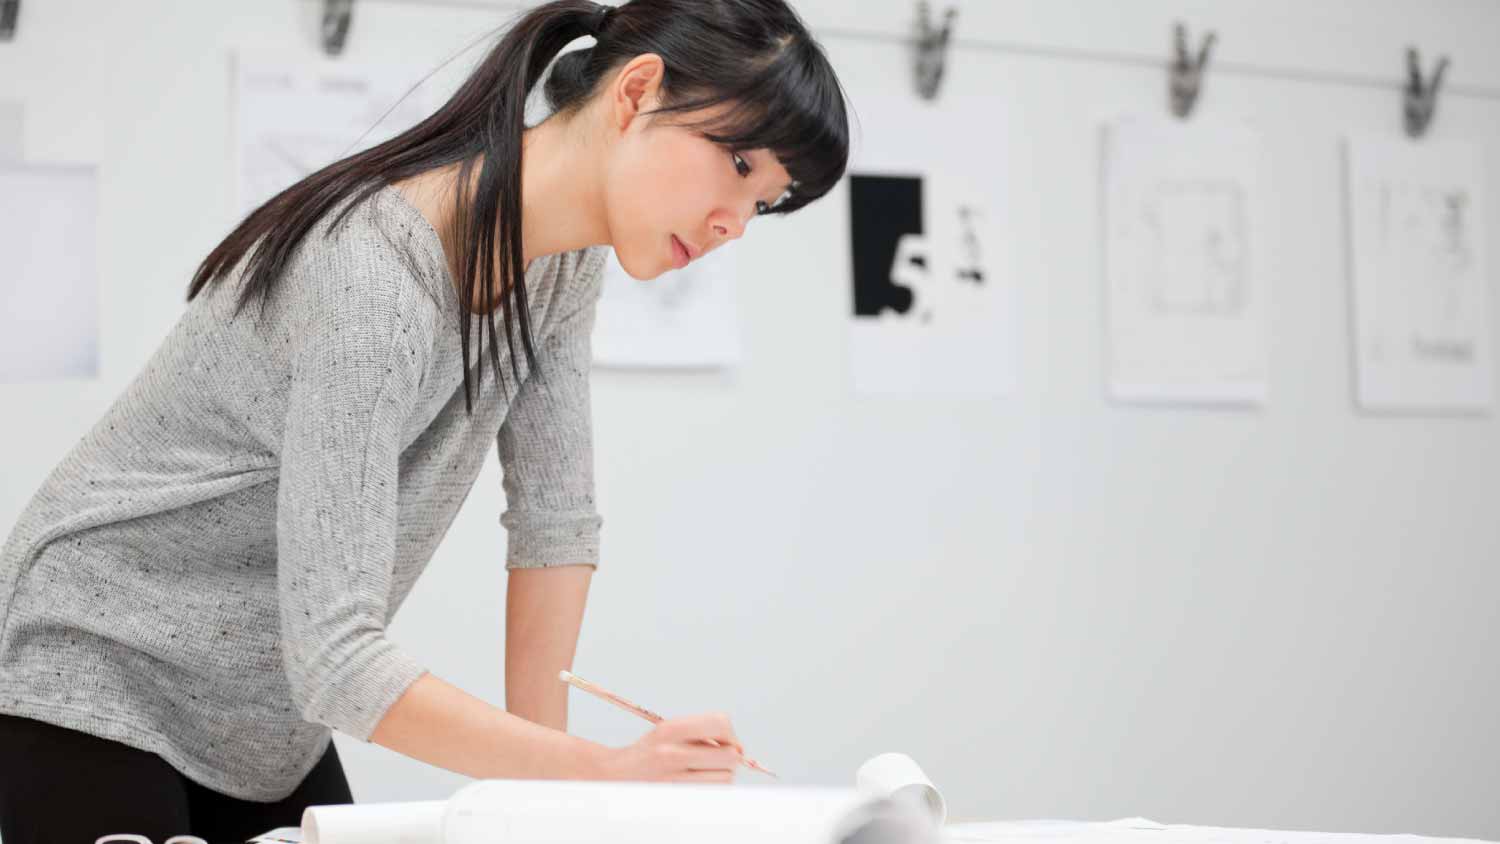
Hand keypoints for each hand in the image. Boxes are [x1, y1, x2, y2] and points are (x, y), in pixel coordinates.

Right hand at [596, 712, 743, 782]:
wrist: (614, 774)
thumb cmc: (647, 752)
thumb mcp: (668, 730)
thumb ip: (700, 732)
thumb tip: (737, 747)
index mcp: (670, 729)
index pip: (720, 723)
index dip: (731, 734)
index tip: (728, 742)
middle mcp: (672, 752)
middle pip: (730, 755)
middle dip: (730, 757)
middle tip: (718, 759)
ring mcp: (673, 777)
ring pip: (725, 778)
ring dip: (721, 775)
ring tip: (704, 772)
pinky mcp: (676, 796)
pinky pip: (711, 793)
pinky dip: (711, 788)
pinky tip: (698, 783)